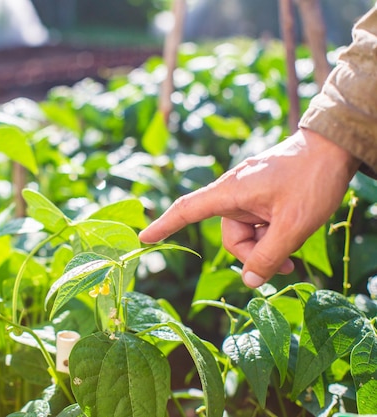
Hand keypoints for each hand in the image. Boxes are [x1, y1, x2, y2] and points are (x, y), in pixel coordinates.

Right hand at [139, 129, 360, 287]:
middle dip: (254, 254)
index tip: (144, 238)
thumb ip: (268, 256)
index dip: (165, 225)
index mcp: (230, 192)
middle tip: (285, 264)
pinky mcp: (261, 196)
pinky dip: (272, 235)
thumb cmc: (312, 179)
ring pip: (247, 234)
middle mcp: (234, 193)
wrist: (335, 147)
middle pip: (230, 236)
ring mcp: (249, 194)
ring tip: (294, 249)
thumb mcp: (294, 225)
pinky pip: (257, 224)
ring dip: (268, 246)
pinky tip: (293, 235)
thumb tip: (249, 281)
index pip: (187, 210)